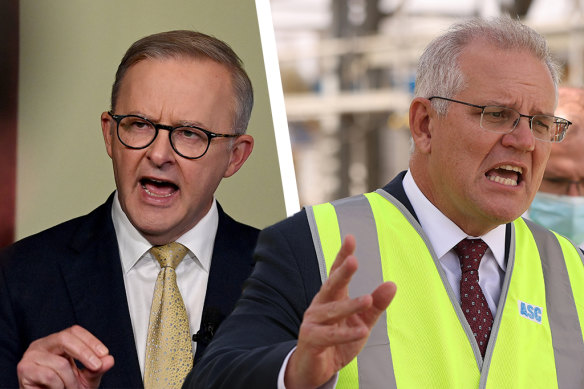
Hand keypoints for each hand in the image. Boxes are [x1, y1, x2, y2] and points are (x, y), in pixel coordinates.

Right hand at [17, 325, 113, 388]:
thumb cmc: (65, 388)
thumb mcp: (86, 378)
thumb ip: (97, 368)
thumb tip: (109, 360)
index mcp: (57, 342)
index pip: (75, 331)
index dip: (91, 341)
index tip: (104, 354)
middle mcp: (43, 344)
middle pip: (65, 338)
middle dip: (84, 353)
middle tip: (96, 367)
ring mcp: (31, 355)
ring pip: (60, 363)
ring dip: (71, 381)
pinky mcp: (24, 368)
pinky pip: (49, 376)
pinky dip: (59, 387)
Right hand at [284, 235, 396, 388]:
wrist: (315, 369)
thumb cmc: (337, 341)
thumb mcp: (362, 321)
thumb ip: (375, 305)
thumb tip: (392, 284)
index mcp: (332, 297)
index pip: (336, 273)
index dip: (342, 256)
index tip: (350, 238)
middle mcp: (320, 305)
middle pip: (331, 285)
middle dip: (342, 272)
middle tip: (353, 260)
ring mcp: (313, 322)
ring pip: (331, 311)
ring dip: (349, 305)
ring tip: (367, 300)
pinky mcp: (311, 339)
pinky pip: (329, 336)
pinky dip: (345, 334)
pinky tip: (361, 330)